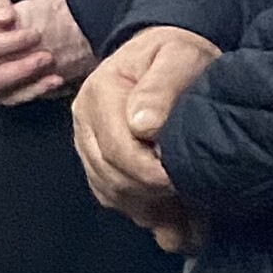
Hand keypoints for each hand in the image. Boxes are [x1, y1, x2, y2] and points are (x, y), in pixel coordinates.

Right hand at [0, 0, 92, 103]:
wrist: (25, 32)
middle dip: (2, 49)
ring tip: (47, 57)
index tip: (12, 19)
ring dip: (20, 70)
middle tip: (34, 36)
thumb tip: (3, 19)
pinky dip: (34, 89)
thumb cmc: (0, 10)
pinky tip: (54, 78)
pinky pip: (11, 98)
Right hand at [71, 24, 220, 240]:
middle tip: (189, 199)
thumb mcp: (177, 57)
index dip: (151, 172)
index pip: (118, 149)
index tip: (184, 179)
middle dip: (151, 194)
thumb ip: (161, 87)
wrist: (162, 55)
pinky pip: (108, 194)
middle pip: (111, 175)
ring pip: (108, 190)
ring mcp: (86, 142)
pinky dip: (136, 209)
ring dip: (145, 208)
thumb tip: (142, 125)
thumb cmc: (174, 54)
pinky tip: (165, 216)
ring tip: (181, 218)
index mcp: (99, 94)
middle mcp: (83, 121)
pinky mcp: (94, 157)